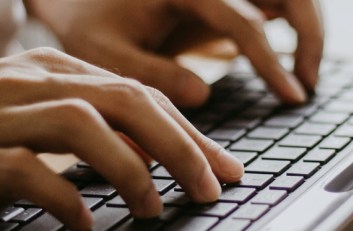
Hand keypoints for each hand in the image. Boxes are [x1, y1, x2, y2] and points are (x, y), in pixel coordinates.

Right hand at [0, 48, 242, 229]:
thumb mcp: (55, 128)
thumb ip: (103, 132)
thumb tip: (157, 157)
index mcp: (57, 72)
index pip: (141, 95)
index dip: (189, 133)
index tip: (224, 168)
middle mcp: (30, 81)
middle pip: (125, 100)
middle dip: (180, 145)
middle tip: (211, 187)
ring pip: (82, 122)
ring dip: (130, 169)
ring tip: (155, 208)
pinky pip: (24, 167)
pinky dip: (65, 196)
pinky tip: (87, 223)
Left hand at [26, 0, 322, 106]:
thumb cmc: (91, 19)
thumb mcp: (106, 50)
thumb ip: (153, 73)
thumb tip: (203, 94)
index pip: (244, 20)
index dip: (272, 61)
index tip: (293, 95)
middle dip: (310, 34)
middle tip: (306, 84)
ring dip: (308, 29)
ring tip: (303, 78)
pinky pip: (272, 4)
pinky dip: (292, 27)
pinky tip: (286, 60)